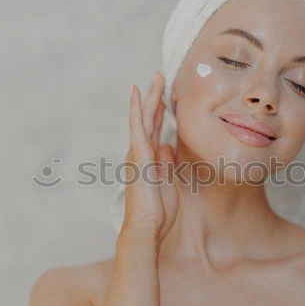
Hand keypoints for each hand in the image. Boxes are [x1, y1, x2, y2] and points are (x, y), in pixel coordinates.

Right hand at [119, 71, 178, 245]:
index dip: (160, 111)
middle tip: (160, 76)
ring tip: (155, 77)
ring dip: (149, 96)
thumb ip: (167, 164)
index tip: (165, 95)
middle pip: (149, 118)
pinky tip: (136, 92)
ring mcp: (137, 153)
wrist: (146, 228)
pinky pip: (137, 126)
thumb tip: (168, 147)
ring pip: (143, 117)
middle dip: (154, 97)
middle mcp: (140, 153)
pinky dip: (136, 108)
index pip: (155, 129)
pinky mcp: (138, 155)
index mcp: (149, 160)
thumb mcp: (168, 184)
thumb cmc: (157, 213)